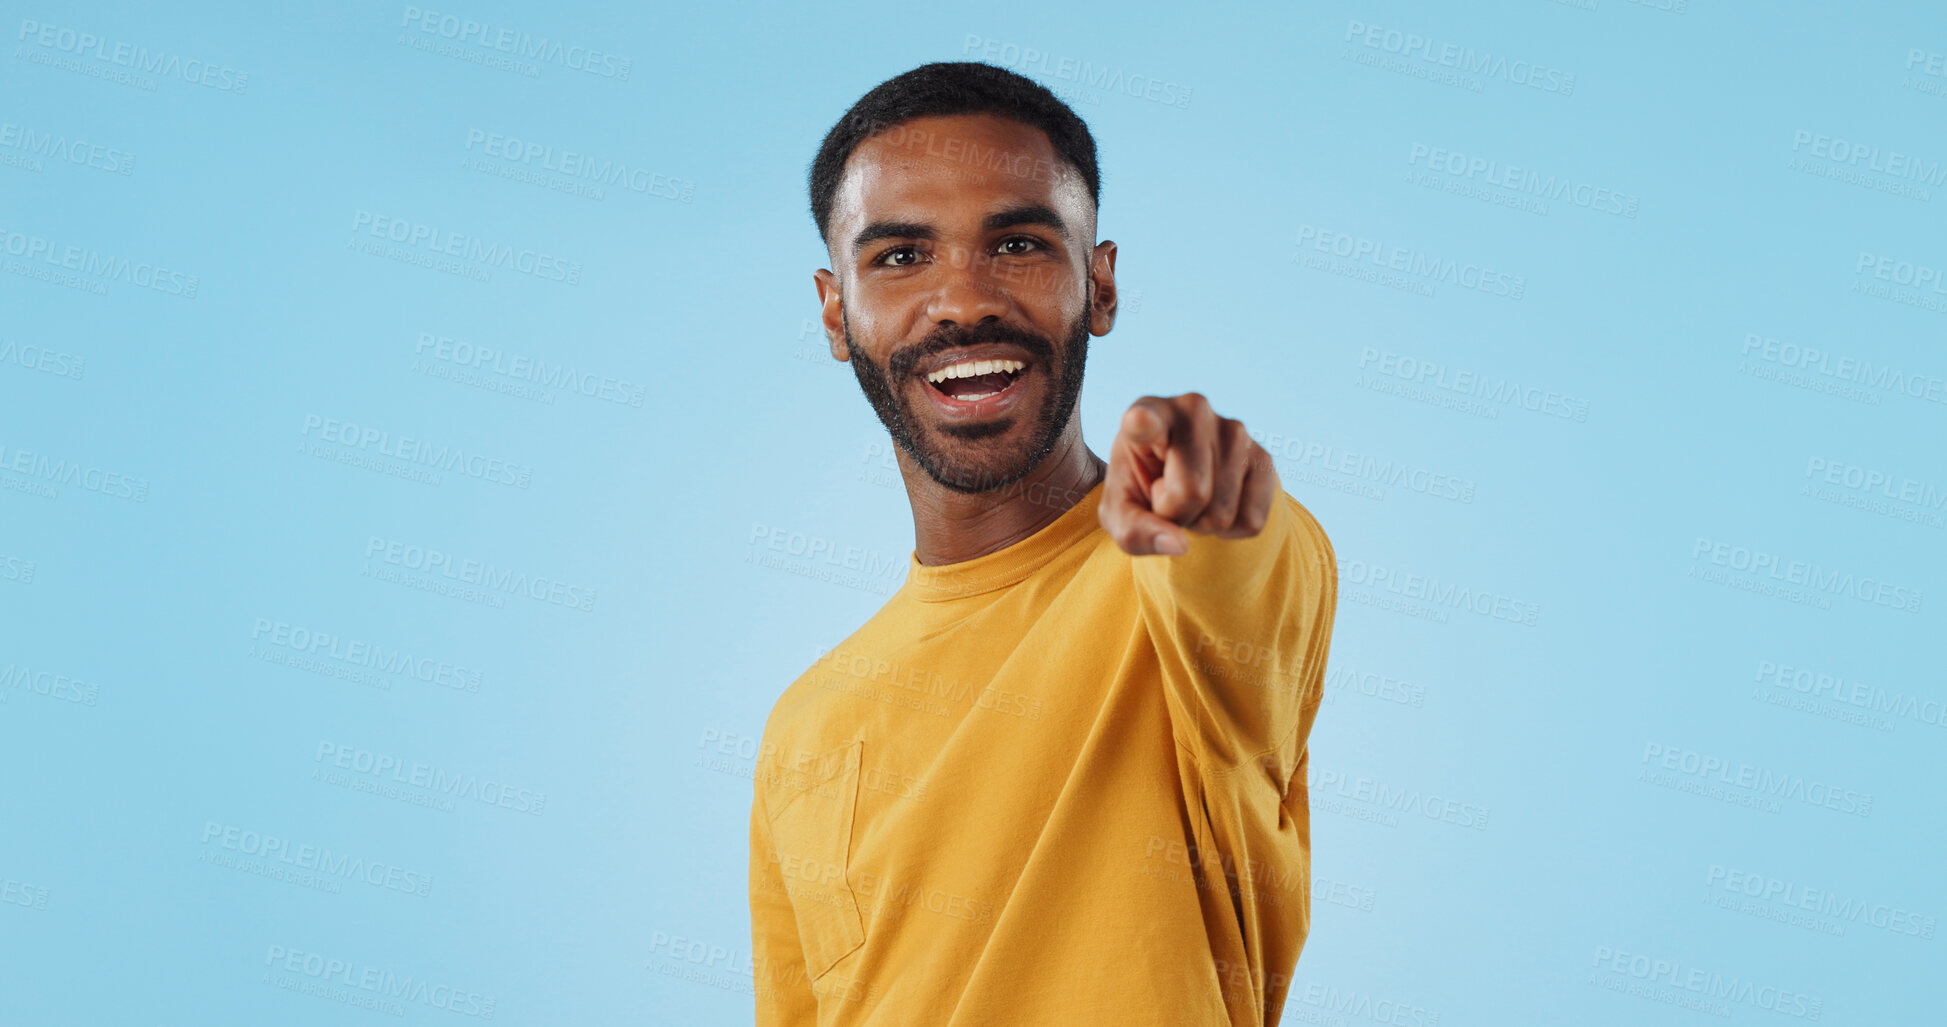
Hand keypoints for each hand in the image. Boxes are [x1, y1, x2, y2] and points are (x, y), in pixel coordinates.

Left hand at [1098, 393, 1277, 555]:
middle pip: (1191, 493)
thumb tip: (1179, 546)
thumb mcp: (1120, 512)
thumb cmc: (1141, 488)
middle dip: (1176, 514)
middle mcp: (1194, 410)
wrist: (1181, 479)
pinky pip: (1251, 520)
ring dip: (1203, 522)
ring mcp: (1234, 430)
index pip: (1147, 420)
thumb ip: (1134, 531)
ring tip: (1191, 495)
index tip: (1137, 421)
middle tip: (1167, 496)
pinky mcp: (1263, 456)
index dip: (1143, 423)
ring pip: (1221, 513)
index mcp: (1148, 413)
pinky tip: (1217, 501)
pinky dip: (1232, 528)